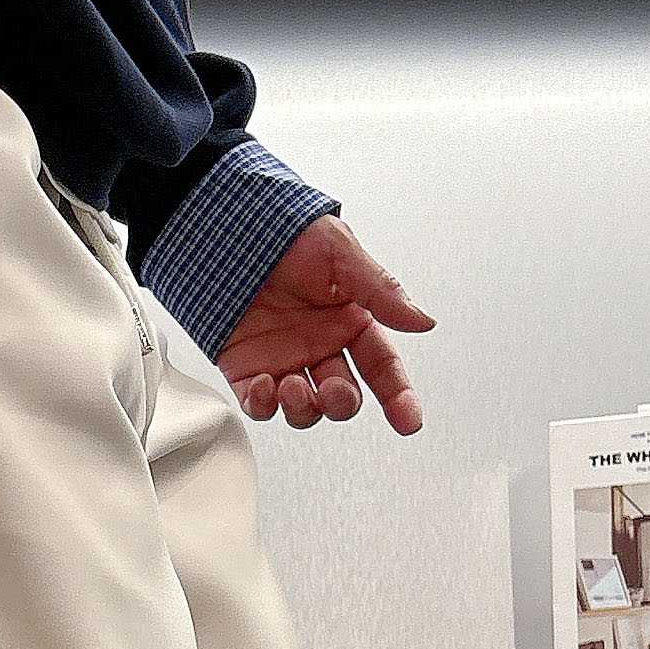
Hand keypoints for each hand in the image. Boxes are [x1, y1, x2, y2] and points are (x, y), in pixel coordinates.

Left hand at [217, 215, 433, 434]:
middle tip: (332, 389)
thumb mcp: (340, 253)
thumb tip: (422, 321)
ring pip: (303, 409)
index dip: (398, 396)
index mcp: (348, 319)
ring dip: (303, 408)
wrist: (227, 227)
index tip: (409, 421)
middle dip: (340, 402)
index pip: (381, 366)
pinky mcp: (246, 368)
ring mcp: (283, 358)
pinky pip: (259, 404)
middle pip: (342, 395)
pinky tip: (265, 387)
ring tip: (292, 385)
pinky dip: (263, 406)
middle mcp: (318, 343)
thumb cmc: (283, 230)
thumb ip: (381, 291)